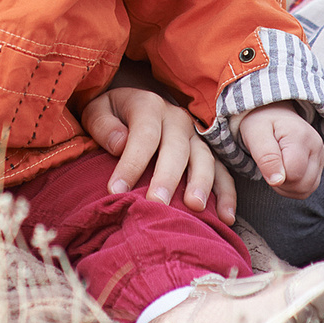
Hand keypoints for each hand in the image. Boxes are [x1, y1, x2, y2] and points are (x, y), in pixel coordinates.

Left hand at [81, 86, 235, 221]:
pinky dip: (226, 193)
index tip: (115, 190)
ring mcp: (195, 136)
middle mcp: (176, 119)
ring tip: (194, 207)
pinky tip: (225, 216)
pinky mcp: (208, 153)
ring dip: (201, 183)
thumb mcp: (97, 111)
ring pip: (204, 158)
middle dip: (167, 177)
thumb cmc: (111, 116)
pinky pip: (223, 172)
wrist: (131, 106)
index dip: (130, 163)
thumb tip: (119, 144)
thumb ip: (103, 125)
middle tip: (157, 204)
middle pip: (176, 148)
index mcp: (148, 105)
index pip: (143, 136)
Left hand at [236, 103, 323, 198]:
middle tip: (268, 166)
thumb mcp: (255, 134)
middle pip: (302, 185)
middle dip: (281, 183)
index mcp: (300, 136)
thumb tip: (277, 181)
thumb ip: (266, 157)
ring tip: (275, 168)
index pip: (293, 173)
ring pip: (306, 189)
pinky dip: (294, 187)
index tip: (265, 161)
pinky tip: (284, 172)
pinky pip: (308, 187)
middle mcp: (317, 145)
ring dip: (286, 187)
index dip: (274, 175)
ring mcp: (321, 155)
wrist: (273, 112)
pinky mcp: (320, 163)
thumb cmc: (261, 122)